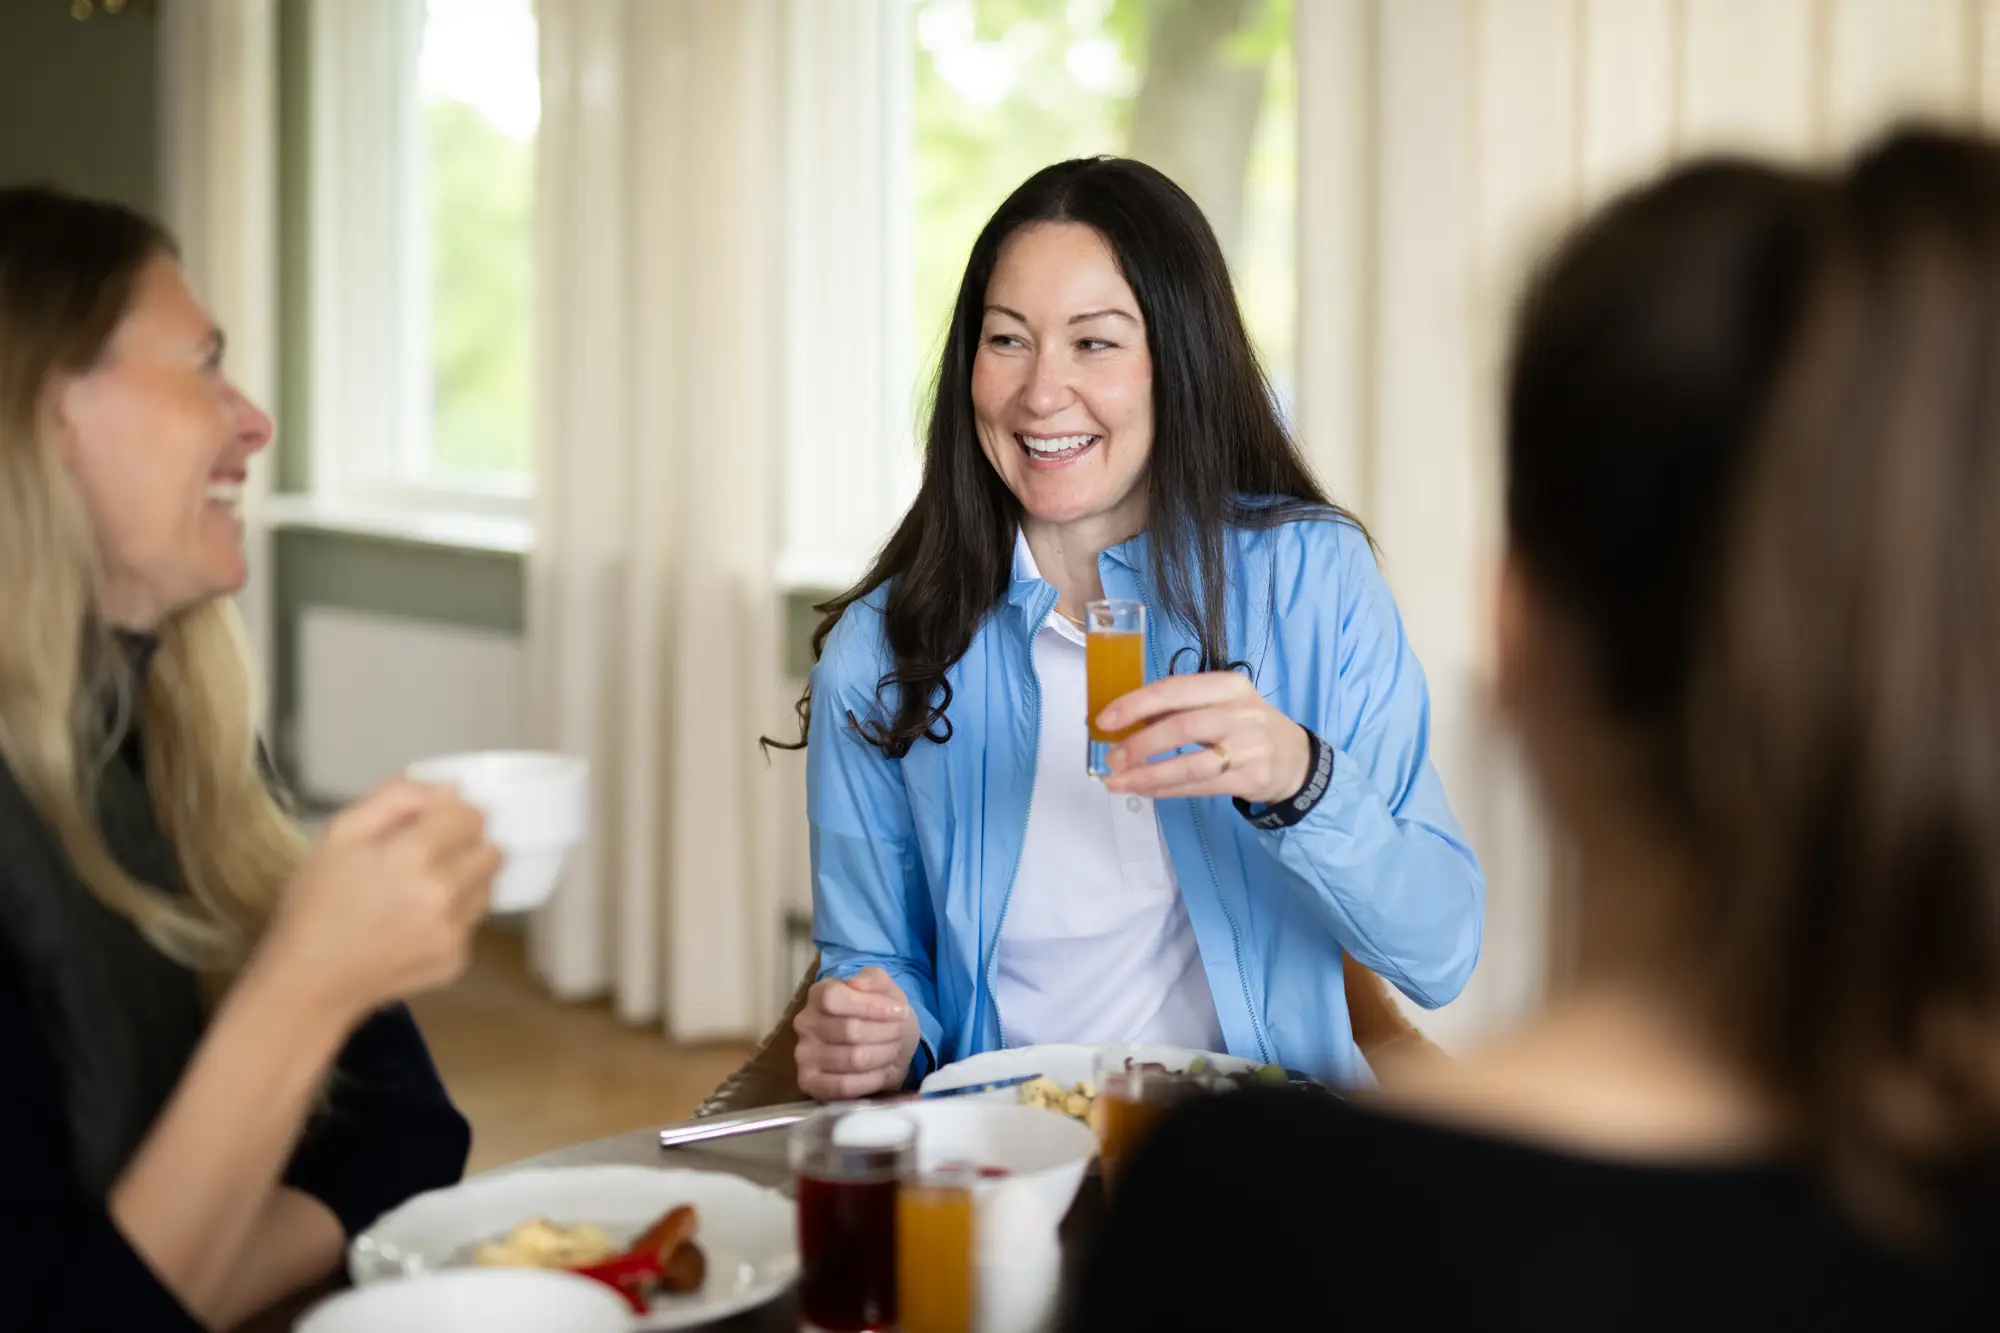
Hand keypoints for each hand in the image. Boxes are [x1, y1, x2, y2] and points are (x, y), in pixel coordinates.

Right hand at [253, 779, 500, 1025]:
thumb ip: (395, 799)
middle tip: (430, 857)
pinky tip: (414, 925)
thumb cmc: (316, 904)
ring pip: (487, 887)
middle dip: (466, 847)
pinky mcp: (457, 960)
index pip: (472, 816)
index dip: (452, 816)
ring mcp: (453, 931)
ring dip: (465, 882)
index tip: (433, 825)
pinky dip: (453, 918)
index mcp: (412, 856)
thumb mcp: (339, 835)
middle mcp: (441, 894)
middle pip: (491, 850)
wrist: (308, 982)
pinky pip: (472, 923)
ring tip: (420, 891)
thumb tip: (447, 790)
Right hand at [794, 967, 919, 1100]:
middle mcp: (805, 1023)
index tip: (900, 1012)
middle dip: (885, 1033)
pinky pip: (844, 1086)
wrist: (888, 1048)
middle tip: (898, 1033)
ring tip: (892, 1050)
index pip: (834, 998)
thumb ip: (874, 979)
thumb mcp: (886, 989)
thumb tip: (859, 985)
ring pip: (852, 1059)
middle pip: (849, 1030)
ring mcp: (804, 1055)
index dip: (871, 1006)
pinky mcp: (810, 1083)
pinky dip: (872, 1079)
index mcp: (819, 994)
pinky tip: (882, 1071)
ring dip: (882, 1055)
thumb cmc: (883, 1017)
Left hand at [1098, 672, 1311, 804]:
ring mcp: (1250, 748)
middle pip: (1182, 727)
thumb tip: (1124, 718)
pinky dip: (1166, 790)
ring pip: (1191, 764)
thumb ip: (1179, 706)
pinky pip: (1200, 787)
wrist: (1294, 757)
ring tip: (1117, 781)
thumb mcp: (1219, 702)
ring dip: (1148, 774)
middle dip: (1140, 744)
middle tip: (1112, 758)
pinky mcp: (1251, 778)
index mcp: (1228, 685)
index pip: (1176, 690)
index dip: (1136, 704)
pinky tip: (1144, 790)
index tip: (1105, 720)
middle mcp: (1241, 713)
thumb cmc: (1242, 724)